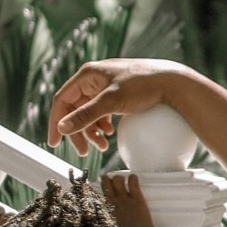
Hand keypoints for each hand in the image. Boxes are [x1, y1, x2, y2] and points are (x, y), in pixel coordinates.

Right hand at [49, 58, 182, 154]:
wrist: (171, 82)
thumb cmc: (142, 85)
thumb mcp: (111, 102)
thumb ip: (86, 116)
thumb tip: (62, 128)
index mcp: (87, 75)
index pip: (62, 100)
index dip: (56, 122)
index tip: (55, 142)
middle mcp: (93, 78)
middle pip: (74, 109)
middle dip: (77, 132)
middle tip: (83, 152)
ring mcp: (104, 86)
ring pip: (88, 113)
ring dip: (91, 131)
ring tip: (101, 146)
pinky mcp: (115, 93)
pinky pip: (100, 113)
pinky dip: (101, 125)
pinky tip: (109, 134)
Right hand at [102, 171, 156, 226]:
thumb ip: (107, 221)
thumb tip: (104, 216)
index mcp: (105, 210)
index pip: (98, 194)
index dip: (99, 188)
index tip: (100, 186)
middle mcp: (113, 201)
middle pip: (106, 182)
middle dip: (107, 179)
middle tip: (112, 181)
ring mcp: (125, 198)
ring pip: (118, 179)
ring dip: (120, 178)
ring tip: (123, 182)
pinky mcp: (137, 196)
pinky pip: (132, 181)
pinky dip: (132, 178)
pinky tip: (133, 181)